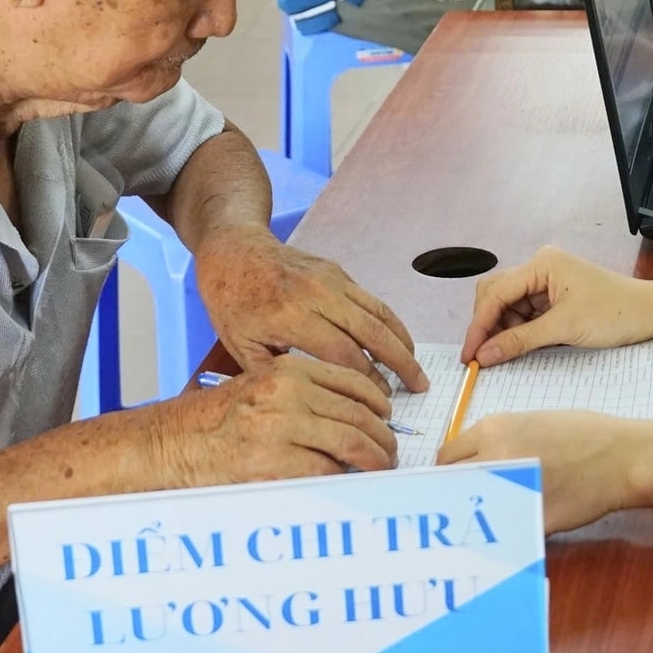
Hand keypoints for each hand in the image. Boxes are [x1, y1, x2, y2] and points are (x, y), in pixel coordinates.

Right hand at [151, 354, 398, 484]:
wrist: (172, 445)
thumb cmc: (217, 420)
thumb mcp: (263, 389)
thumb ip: (305, 394)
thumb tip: (357, 415)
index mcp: (288, 371)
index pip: (352, 381)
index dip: (378, 402)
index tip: (388, 416)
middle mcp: (287, 394)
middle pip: (358, 414)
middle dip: (383, 436)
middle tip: (392, 451)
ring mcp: (280, 428)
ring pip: (351, 442)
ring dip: (374, 458)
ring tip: (381, 467)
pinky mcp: (273, 463)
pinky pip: (327, 471)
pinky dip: (344, 477)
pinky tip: (348, 481)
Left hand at [193, 223, 426, 394]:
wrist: (234, 251)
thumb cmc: (232, 303)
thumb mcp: (240, 346)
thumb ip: (276, 373)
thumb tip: (312, 398)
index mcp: (292, 317)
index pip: (344, 355)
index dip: (368, 380)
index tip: (382, 401)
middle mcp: (318, 295)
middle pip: (372, 333)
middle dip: (400, 362)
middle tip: (420, 385)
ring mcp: (332, 280)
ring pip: (379, 313)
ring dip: (403, 341)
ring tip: (417, 366)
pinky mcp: (338, 272)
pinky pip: (372, 300)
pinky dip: (390, 322)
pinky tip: (398, 341)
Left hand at [438, 411, 645, 531]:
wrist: (621, 457)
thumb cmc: (584, 434)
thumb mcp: (532, 423)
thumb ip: (498, 439)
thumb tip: (473, 460)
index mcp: (493, 429)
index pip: (445, 458)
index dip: (451, 471)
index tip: (458, 481)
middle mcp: (493, 458)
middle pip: (450, 484)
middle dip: (454, 493)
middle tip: (467, 502)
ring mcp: (509, 490)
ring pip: (470, 510)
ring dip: (473, 515)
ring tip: (484, 519)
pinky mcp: (528, 519)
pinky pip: (501, 530)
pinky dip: (501, 532)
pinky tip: (509, 532)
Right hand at [460, 245, 652, 365]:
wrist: (652, 315)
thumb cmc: (615, 314)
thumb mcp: (564, 329)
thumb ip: (520, 341)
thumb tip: (483, 355)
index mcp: (541, 263)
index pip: (496, 293)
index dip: (479, 325)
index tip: (469, 355)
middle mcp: (539, 267)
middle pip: (496, 294)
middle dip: (487, 325)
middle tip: (481, 358)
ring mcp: (547, 282)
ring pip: (508, 306)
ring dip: (502, 331)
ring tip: (502, 356)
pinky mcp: (554, 298)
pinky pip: (524, 314)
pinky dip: (518, 332)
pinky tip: (518, 348)